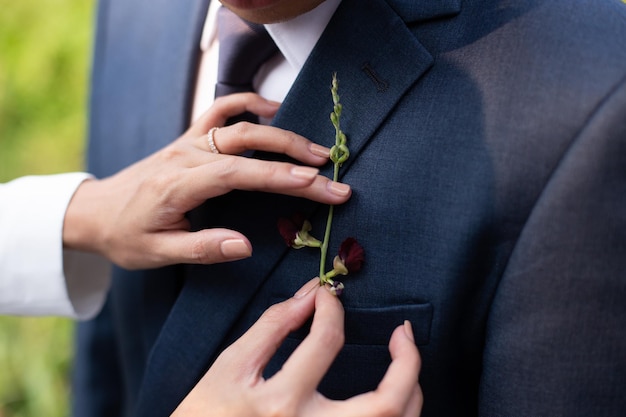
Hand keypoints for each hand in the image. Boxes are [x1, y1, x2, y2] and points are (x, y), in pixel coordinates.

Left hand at [62, 94, 351, 267]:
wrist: (95, 212)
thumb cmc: (125, 237)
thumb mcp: (156, 254)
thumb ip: (201, 248)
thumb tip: (245, 246)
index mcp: (178, 185)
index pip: (239, 175)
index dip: (280, 176)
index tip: (317, 184)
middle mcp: (186, 156)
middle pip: (248, 144)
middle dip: (295, 156)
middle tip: (333, 174)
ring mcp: (188, 143)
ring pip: (240, 124)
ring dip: (282, 133)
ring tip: (317, 149)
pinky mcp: (189, 139)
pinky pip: (221, 110)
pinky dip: (249, 104)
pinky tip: (274, 110)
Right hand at [172, 278, 422, 416]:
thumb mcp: (230, 369)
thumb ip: (271, 328)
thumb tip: (307, 296)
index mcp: (280, 405)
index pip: (325, 342)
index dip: (332, 309)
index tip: (329, 296)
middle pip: (385, 405)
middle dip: (407, 363)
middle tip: (404, 333)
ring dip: (412, 394)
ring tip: (407, 364)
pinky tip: (392, 400)